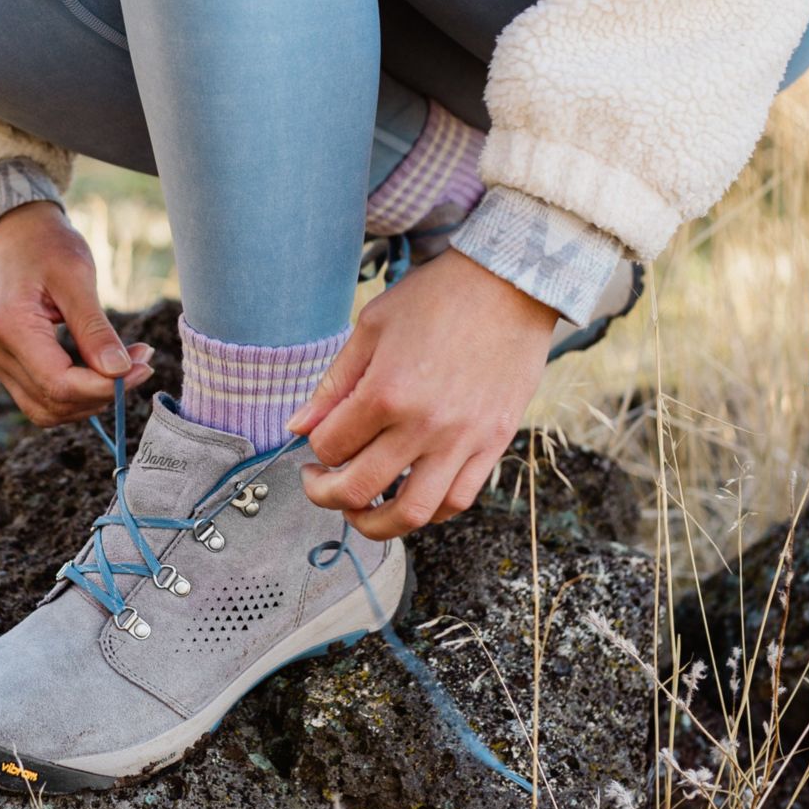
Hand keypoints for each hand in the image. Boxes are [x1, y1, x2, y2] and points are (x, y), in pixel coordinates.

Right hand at [0, 200, 153, 425]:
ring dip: (90, 399)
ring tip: (126, 367)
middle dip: (101, 394)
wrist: (15, 233)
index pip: (58, 383)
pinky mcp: (7, 363)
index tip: (142, 367)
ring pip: (46, 410)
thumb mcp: (77, 277)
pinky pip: (41, 396)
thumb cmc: (47, 245)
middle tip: (142, 364)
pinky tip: (102, 370)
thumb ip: (95, 329)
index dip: (103, 387)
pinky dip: (75, 393)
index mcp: (9, 328)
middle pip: (52, 403)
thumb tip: (120, 372)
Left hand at [291, 250, 554, 539]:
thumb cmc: (437, 298)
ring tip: (360, 509)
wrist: (509, 285)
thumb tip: (299, 427)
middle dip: (326, 495)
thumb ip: (334, 383)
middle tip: (318, 484)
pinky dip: (428, 511)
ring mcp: (463, 441)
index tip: (315, 439)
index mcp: (386, 392)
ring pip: (411, 513)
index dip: (313, 447)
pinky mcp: (493, 445)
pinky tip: (409, 494)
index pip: (330, 446)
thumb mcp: (372, 326)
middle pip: (360, 489)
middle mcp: (424, 425)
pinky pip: (457, 500)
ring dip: (375, 523)